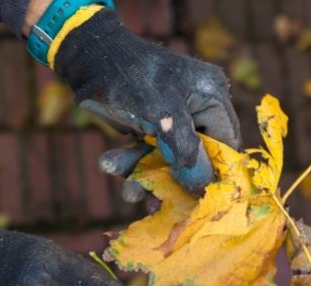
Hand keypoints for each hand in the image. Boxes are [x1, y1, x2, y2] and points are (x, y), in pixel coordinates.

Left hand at [50, 7, 240, 200]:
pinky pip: (148, 152)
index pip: (226, 143)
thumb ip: (184, 147)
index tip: (201, 199)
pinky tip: (110, 165)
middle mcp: (197, 107)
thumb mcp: (160, 112)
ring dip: (146, 175)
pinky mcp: (151, 126)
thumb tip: (202, 184)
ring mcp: (173, 118)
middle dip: (173, 180)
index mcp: (211, 96)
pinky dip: (132, 163)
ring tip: (128, 192)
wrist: (85, 58)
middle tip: (156, 203)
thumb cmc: (128, 76)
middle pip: (196, 156)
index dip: (215, 172)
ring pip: (168, 158)